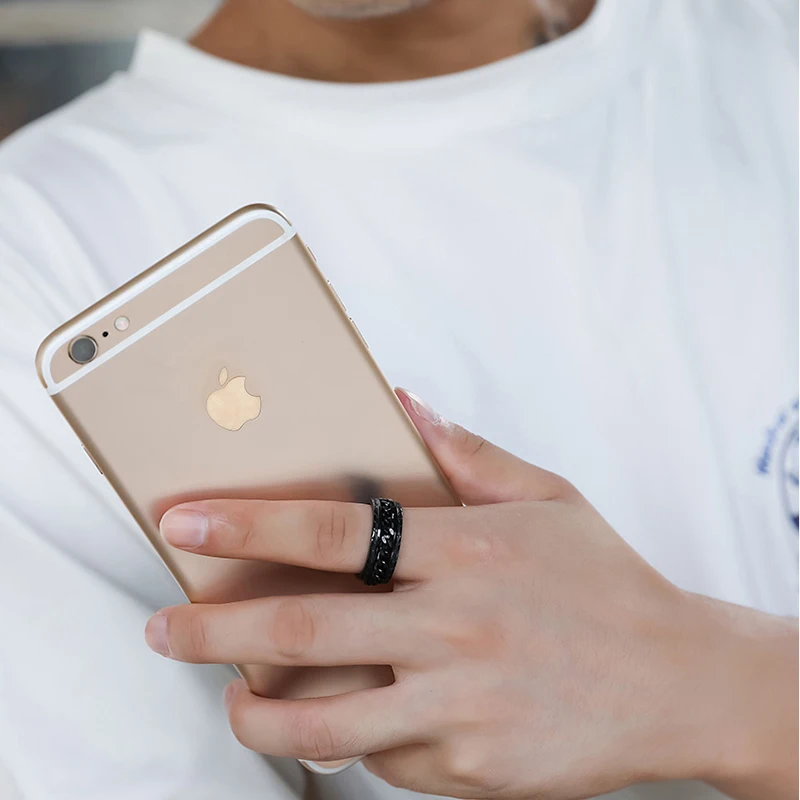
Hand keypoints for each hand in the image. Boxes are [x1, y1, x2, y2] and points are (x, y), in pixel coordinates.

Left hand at [145, 390, 797, 799]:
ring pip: (324, 724)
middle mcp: (455, 628)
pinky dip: (349, 741)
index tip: (186, 525)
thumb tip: (405, 403)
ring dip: (256, 712)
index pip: (332, 533)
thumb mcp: (549, 497)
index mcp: (466, 550)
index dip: (248, 526)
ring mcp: (462, 707)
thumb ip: (468, 453)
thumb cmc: (606, 582)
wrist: (680, 682)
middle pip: (303, 632)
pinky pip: (384, 759)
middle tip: (163, 628)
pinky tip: (345, 721)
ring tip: (230, 696)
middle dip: (212, 631)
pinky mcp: (471, 770)